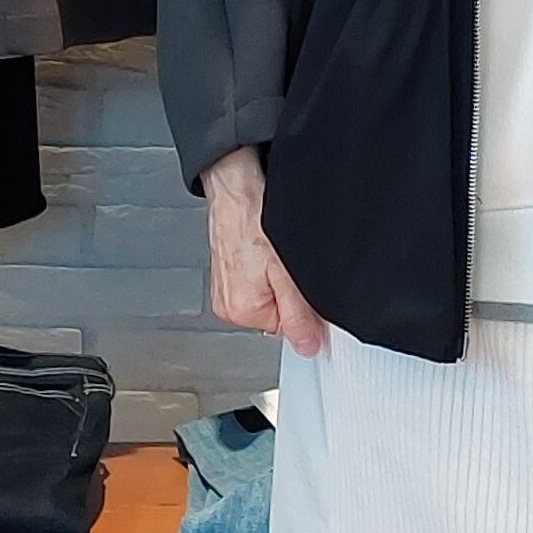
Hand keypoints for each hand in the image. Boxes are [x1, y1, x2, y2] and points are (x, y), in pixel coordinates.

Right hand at [203, 146, 327, 356]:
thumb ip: (299, 314)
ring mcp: (225, 288)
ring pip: (268, 294)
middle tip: (286, 263)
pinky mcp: (227, 272)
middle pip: (277, 312)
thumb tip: (308, 347)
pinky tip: (264, 247)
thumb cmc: (254, 217)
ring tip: (272, 251)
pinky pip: (256, 279)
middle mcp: (228, 305)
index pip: (289, 328)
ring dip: (277, 277)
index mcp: (241, 310)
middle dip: (289, 292)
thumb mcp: (287, 272)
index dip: (304, 308)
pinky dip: (265, 266)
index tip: (305, 285)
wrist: (235, 185)